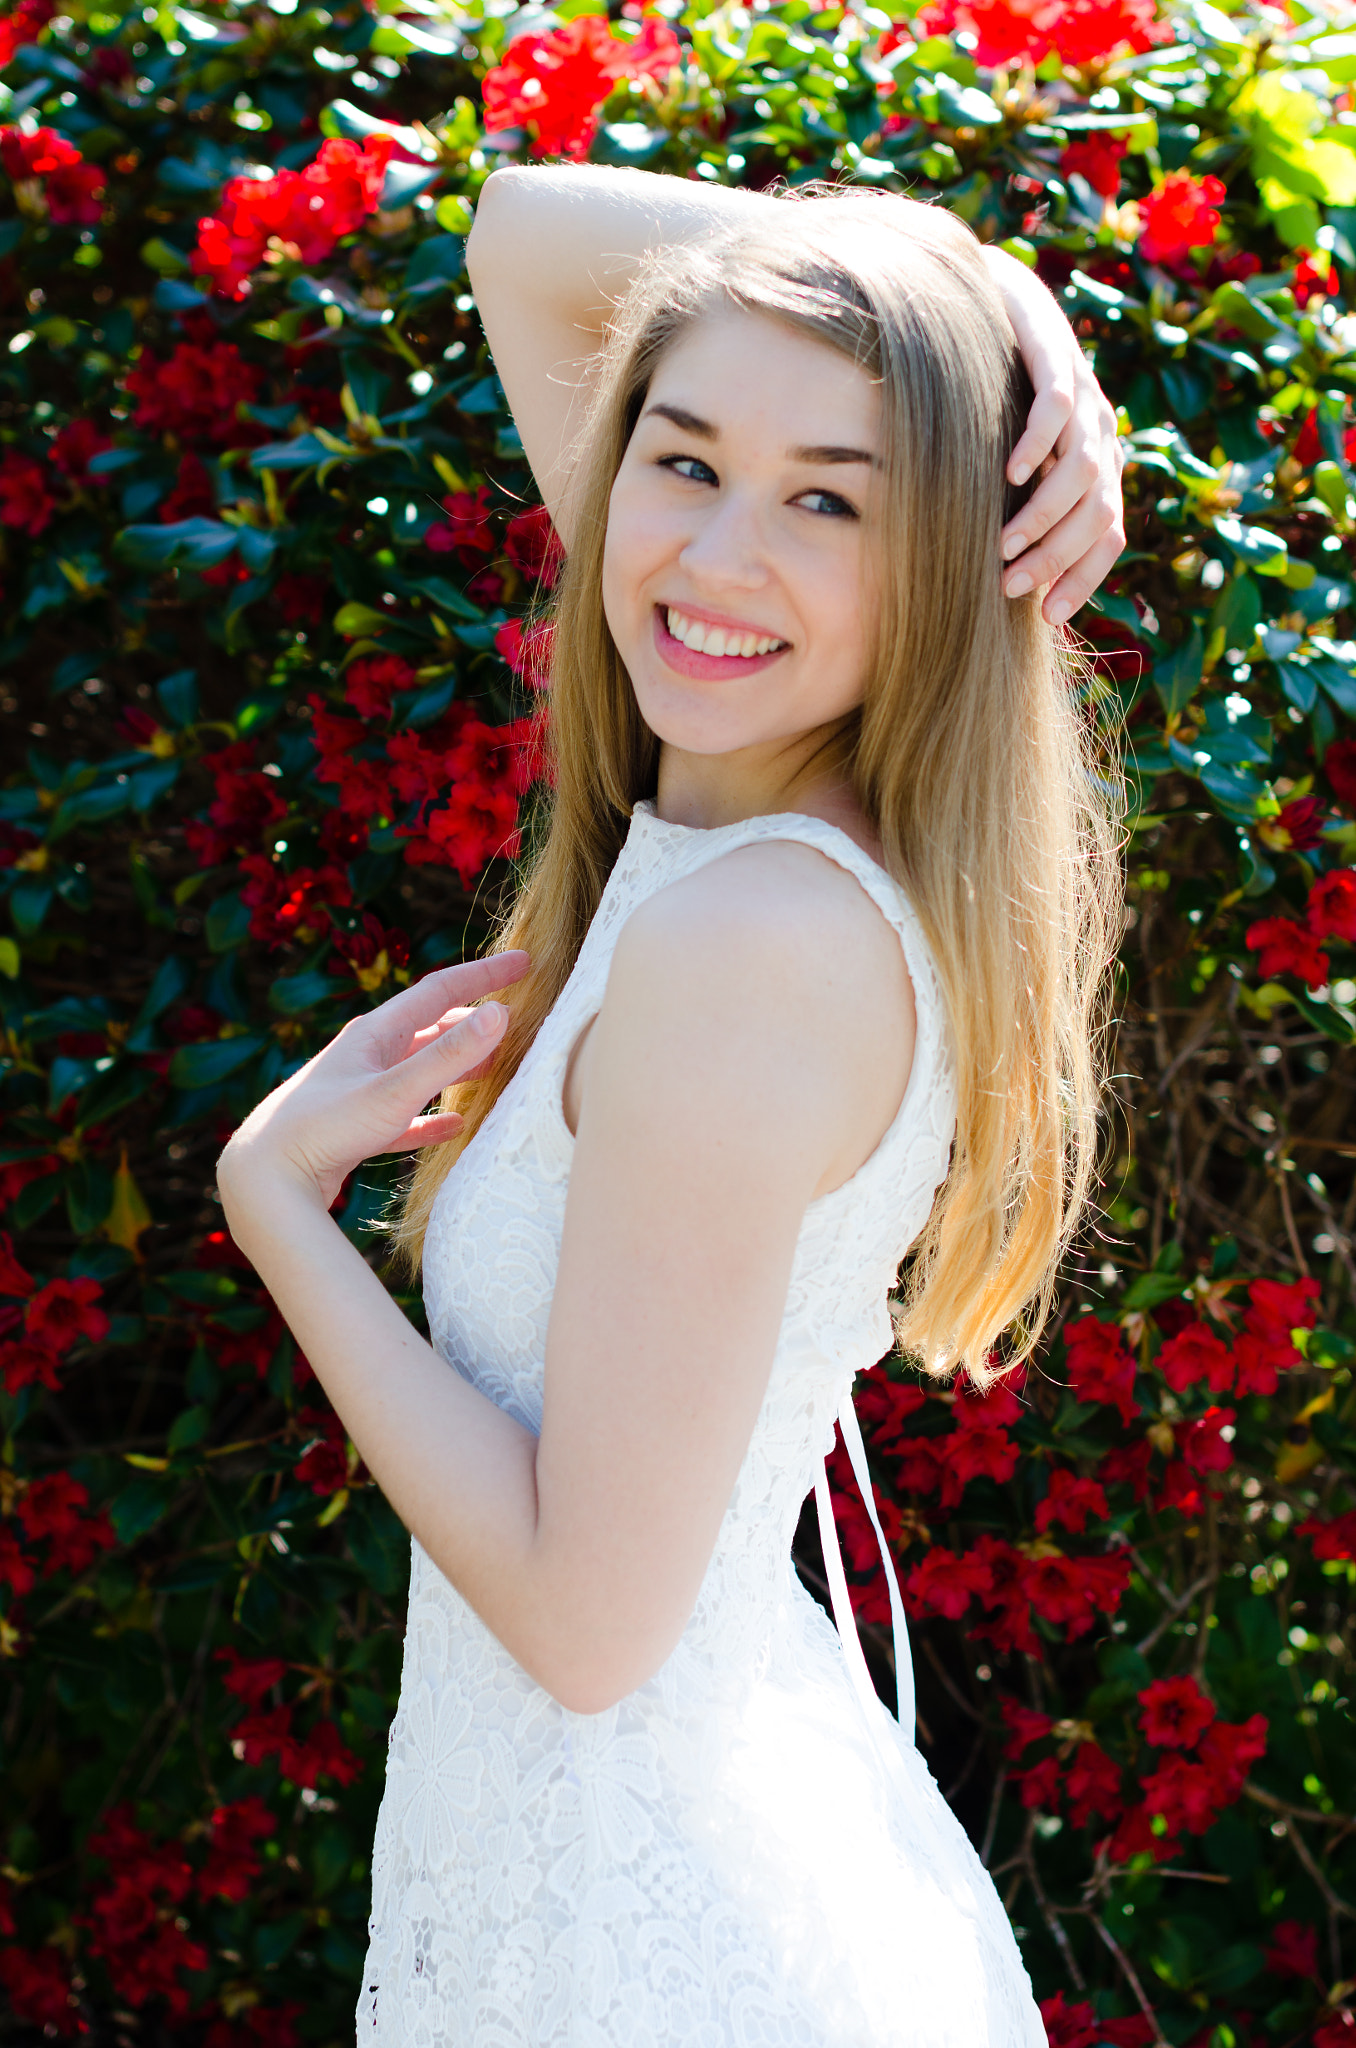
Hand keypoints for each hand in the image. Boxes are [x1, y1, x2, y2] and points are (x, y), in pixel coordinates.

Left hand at [217, 951, 530, 1212]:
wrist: (264, 1179)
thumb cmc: (324, 1130)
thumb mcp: (394, 1091)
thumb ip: (449, 1056)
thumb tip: (501, 1013)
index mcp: (374, 1033)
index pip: (439, 991)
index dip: (484, 975)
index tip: (524, 962)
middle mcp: (366, 1055)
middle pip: (430, 1026)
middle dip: (472, 1020)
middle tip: (515, 1016)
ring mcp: (359, 1092)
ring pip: (418, 1069)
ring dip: (456, 1065)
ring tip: (492, 1067)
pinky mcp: (355, 1130)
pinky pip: (404, 1116)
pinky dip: (433, 1118)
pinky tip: (454, 1128)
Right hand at [982, 246, 1125, 625]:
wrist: (984, 292)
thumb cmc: (986, 390)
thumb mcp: (1003, 460)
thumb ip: (1012, 504)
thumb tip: (998, 579)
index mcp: (1095, 462)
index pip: (1107, 533)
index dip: (1083, 577)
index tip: (1046, 615)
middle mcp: (1099, 430)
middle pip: (1097, 511)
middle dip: (1056, 559)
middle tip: (1010, 587)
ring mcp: (1082, 390)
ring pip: (1082, 470)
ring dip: (1044, 517)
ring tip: (1005, 545)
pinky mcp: (1054, 349)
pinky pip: (1057, 406)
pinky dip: (1037, 445)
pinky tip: (1009, 472)